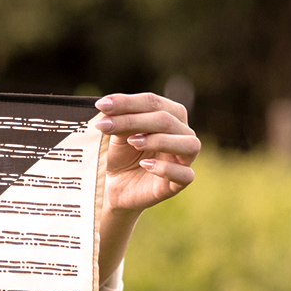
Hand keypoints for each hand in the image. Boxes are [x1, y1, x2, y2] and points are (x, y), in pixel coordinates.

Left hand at [93, 91, 199, 211]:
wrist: (112, 188)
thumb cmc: (119, 156)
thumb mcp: (116, 135)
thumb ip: (118, 120)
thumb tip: (108, 105)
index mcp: (170, 115)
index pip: (153, 102)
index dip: (128, 102)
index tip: (102, 105)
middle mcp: (183, 134)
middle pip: (167, 120)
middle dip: (133, 121)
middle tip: (105, 126)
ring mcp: (184, 159)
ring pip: (188, 144)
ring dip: (160, 141)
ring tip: (133, 143)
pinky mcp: (178, 183)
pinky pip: (185, 174)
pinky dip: (166, 168)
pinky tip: (145, 166)